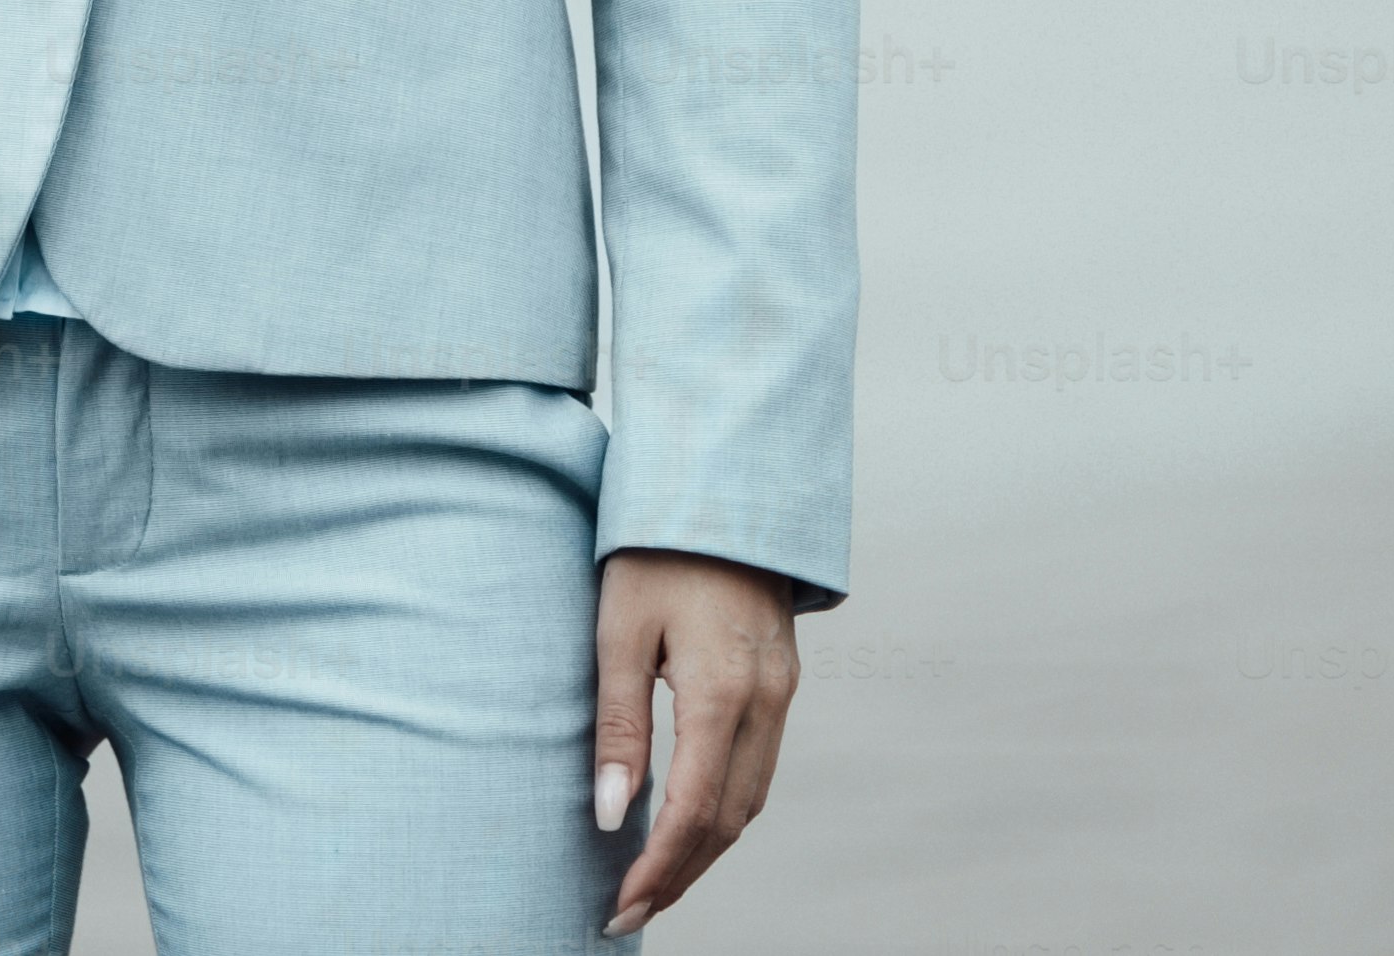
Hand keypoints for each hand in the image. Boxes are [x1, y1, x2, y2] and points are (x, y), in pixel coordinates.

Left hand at [592, 547, 799, 931]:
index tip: (619, 907)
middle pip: (730, 820)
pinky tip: (690, 820)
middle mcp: (766, 699)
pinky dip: (726, 807)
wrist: (722, 482)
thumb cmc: (655, 549)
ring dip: (707, 848)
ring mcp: (783, 690)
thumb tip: (610, 815)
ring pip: (752, 798)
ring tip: (655, 881)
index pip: (692, 812)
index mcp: (721, 690)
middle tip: (630, 910)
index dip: (657, 870)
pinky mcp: (783, 678)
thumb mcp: (619, 630)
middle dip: (682, 874)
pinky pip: (760, 764)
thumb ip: (618, 726)